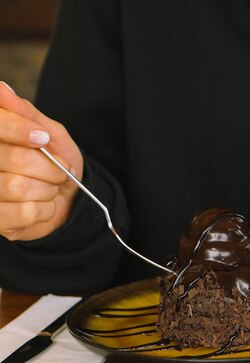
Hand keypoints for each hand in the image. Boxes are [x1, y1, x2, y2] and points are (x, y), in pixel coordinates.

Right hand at [0, 82, 82, 240]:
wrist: (70, 200)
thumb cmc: (56, 162)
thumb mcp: (49, 133)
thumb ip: (26, 114)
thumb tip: (1, 89)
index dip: (17, 129)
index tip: (42, 137)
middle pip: (9, 158)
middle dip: (46, 165)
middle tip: (60, 170)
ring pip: (16, 186)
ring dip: (47, 188)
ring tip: (51, 188)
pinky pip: (23, 213)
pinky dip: (44, 209)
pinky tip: (43, 206)